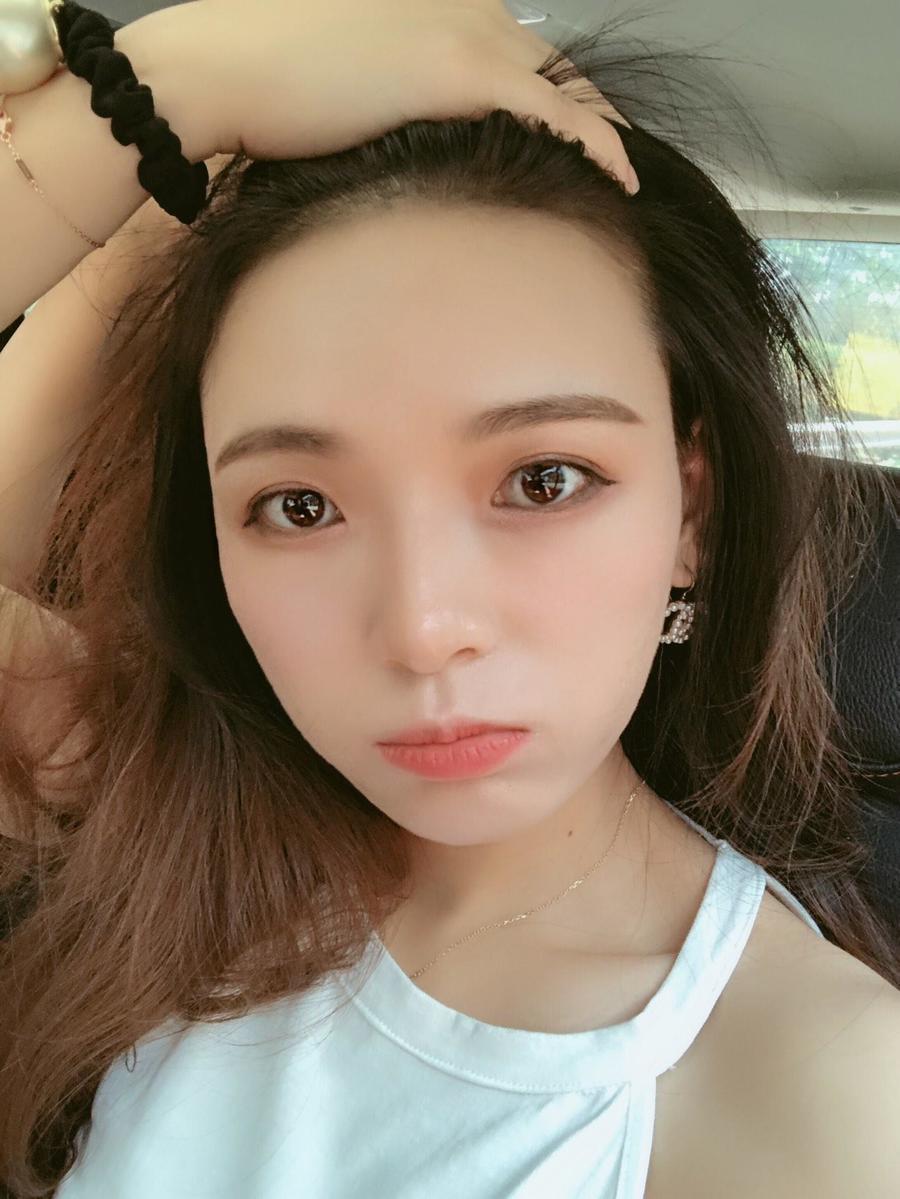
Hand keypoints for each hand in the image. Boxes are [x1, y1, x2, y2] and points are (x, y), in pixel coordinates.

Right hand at [141, 0, 637, 192]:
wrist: (222, 70)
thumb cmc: (262, 84)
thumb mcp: (338, 85)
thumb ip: (384, 102)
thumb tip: (396, 144)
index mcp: (431, 6)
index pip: (516, 51)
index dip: (549, 94)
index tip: (570, 132)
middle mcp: (459, 7)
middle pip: (550, 64)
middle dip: (588, 111)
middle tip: (614, 159)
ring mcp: (464, 33)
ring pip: (562, 86)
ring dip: (600, 130)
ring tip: (623, 176)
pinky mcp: (460, 72)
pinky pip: (554, 113)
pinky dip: (594, 145)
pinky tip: (619, 179)